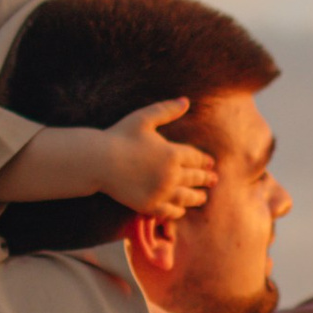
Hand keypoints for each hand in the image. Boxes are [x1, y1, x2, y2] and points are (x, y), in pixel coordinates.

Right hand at [101, 98, 215, 213]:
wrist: (99, 161)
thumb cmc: (119, 136)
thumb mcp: (144, 118)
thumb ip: (166, 110)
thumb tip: (186, 100)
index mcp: (172, 153)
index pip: (195, 159)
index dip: (204, 161)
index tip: (210, 164)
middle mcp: (171, 175)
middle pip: (195, 178)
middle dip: (206, 179)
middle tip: (214, 180)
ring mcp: (161, 192)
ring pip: (186, 197)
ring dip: (196, 197)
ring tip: (202, 198)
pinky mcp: (149, 206)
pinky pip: (169, 212)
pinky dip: (177, 212)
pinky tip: (180, 210)